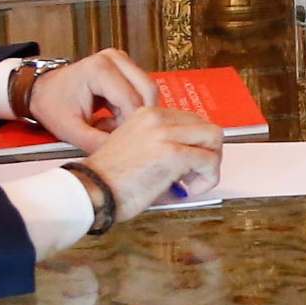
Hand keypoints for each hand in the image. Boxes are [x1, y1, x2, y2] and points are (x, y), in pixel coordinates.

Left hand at [25, 48, 157, 149]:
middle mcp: (113, 58)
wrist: (41, 90)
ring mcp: (120, 58)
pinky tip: (114, 116)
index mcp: (99, 69)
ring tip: (112, 124)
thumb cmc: (52, 105)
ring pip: (148, 89)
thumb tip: (125, 153)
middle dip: (138, 117)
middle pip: (147, 90)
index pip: (132, 101)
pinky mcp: (124, 64)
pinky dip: (133, 106)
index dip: (131, 125)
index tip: (120, 140)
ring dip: (136, 112)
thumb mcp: (72, 131)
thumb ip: (99, 143)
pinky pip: (141, 88)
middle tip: (119, 133)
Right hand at [82, 106, 224, 220]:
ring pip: (213, 138)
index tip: (189, 163)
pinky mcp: (173, 154)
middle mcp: (158, 119)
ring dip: (211, 163)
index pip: (191, 120)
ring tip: (194, 181)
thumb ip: (160, 143)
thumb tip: (190, 154)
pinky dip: (208, 177)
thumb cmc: (109, 178)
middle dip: (209, 152)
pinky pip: (209, 160)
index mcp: (147, 114)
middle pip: (206, 126)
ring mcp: (166, 134)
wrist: (92, 190)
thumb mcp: (135, 147)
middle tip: (195, 173)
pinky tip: (192, 189)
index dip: (196, 143)